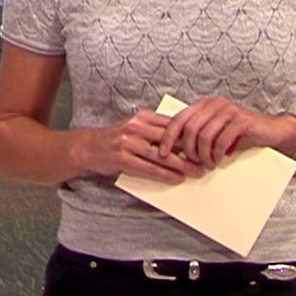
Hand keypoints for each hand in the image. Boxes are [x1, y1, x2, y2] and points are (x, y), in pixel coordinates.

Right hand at [73, 110, 206, 184]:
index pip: (173, 123)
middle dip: (191, 150)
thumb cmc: (116, 139)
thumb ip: (156, 130)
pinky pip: (149, 168)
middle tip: (208, 160)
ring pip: (162, 155)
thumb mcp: (135, 127)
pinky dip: (165, 174)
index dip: (192, 134)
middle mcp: (136, 126)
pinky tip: (176, 179)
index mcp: (143, 116)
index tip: (207, 142)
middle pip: (170, 139)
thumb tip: (185, 139)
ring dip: (182, 165)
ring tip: (196, 172)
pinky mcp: (122, 158)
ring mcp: (128, 142)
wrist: (88, 147)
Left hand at [157, 96, 295, 167]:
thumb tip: (171, 152)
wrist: (273, 131)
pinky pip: (220, 140)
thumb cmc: (241, 135)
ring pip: (204, 136)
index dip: (168, 137)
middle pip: (189, 129)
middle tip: (192, 164)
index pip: (178, 119)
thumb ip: (196, 136)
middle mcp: (214, 103)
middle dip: (187, 150)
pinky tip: (218, 161)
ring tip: (207, 165)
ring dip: (203, 155)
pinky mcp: (241, 120)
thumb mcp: (214, 133)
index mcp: (204, 104)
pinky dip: (216, 154)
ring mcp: (228, 110)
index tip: (162, 154)